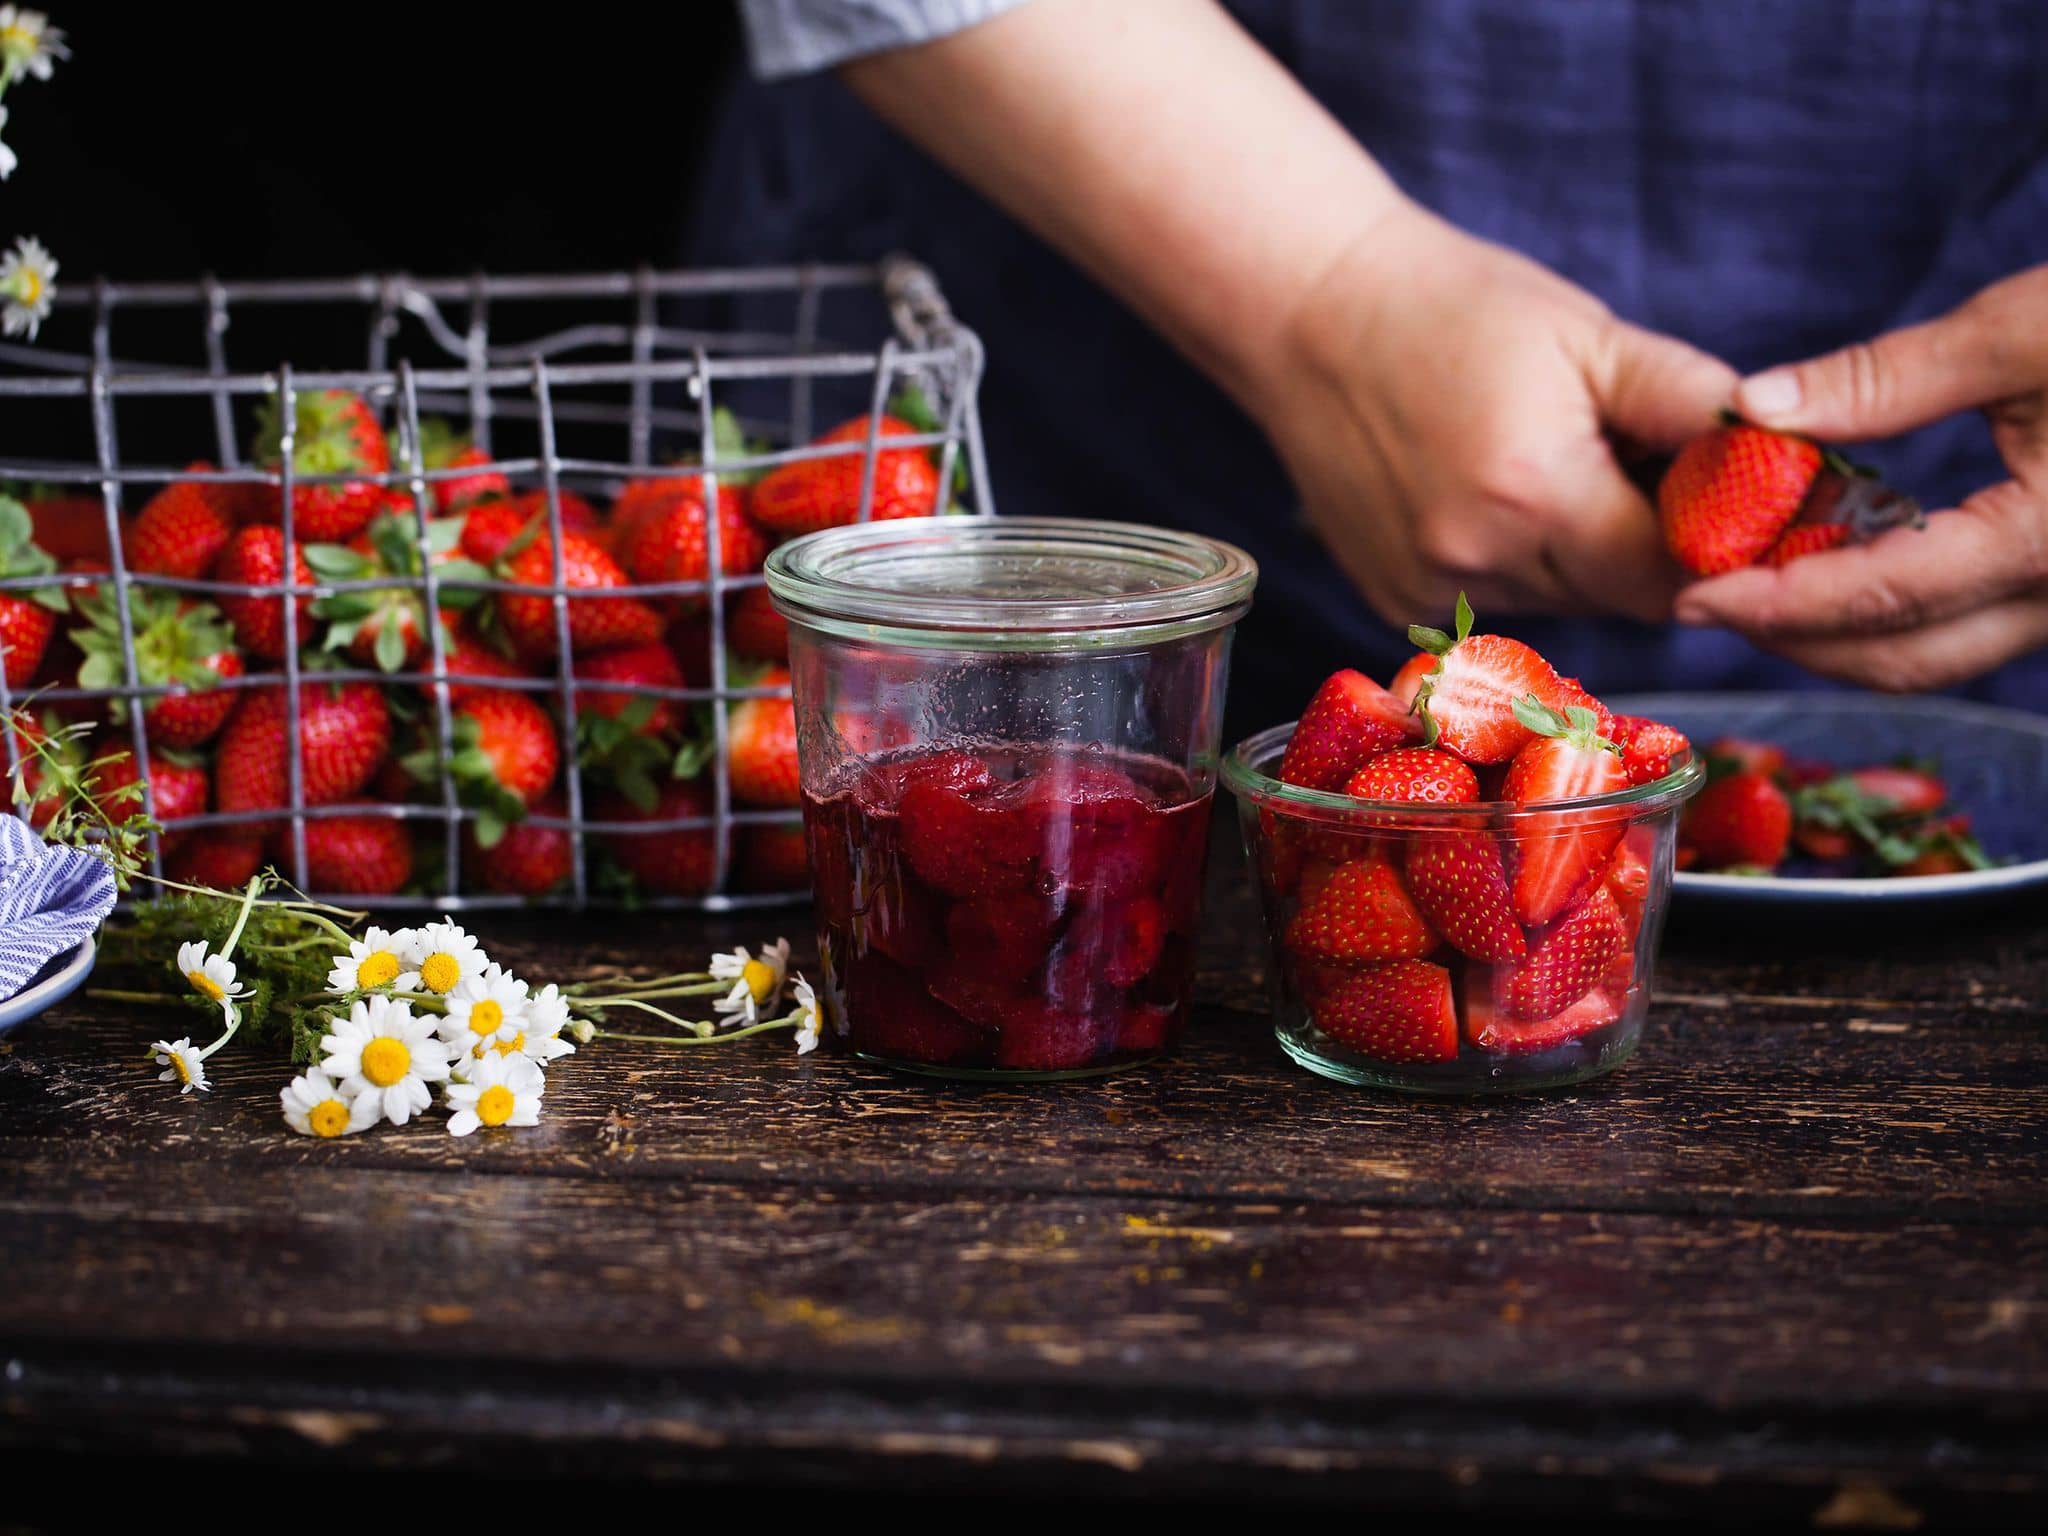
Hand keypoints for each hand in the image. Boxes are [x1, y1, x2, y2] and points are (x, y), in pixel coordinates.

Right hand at [1252, 205, 1735, 626]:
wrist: (1309, 315)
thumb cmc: (1455, 308)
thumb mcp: (1591, 336)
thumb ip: (1692, 404)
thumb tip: (1791, 459)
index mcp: (1537, 491)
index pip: (1676, 571)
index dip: (1716, 542)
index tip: (1729, 502)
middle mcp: (1476, 561)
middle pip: (1621, 598)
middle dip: (1651, 546)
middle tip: (1636, 467)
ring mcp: (1426, 590)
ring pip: (1561, 604)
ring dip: (1582, 556)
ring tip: (1551, 467)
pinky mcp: (1394, 599)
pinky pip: (1495, 605)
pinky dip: (1515, 563)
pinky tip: (1487, 495)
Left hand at [1675, 264, 2047, 689]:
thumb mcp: (2028, 328)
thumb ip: (1884, 379)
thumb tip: (1752, 407)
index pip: (1885, 596)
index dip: (1777, 601)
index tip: (1693, 592)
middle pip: (1902, 655)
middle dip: (1793, 636)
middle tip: (1705, 598)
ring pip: (1939, 655)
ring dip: (1838, 635)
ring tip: (1752, 586)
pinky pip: (1973, 626)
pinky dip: (1892, 612)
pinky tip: (1835, 569)